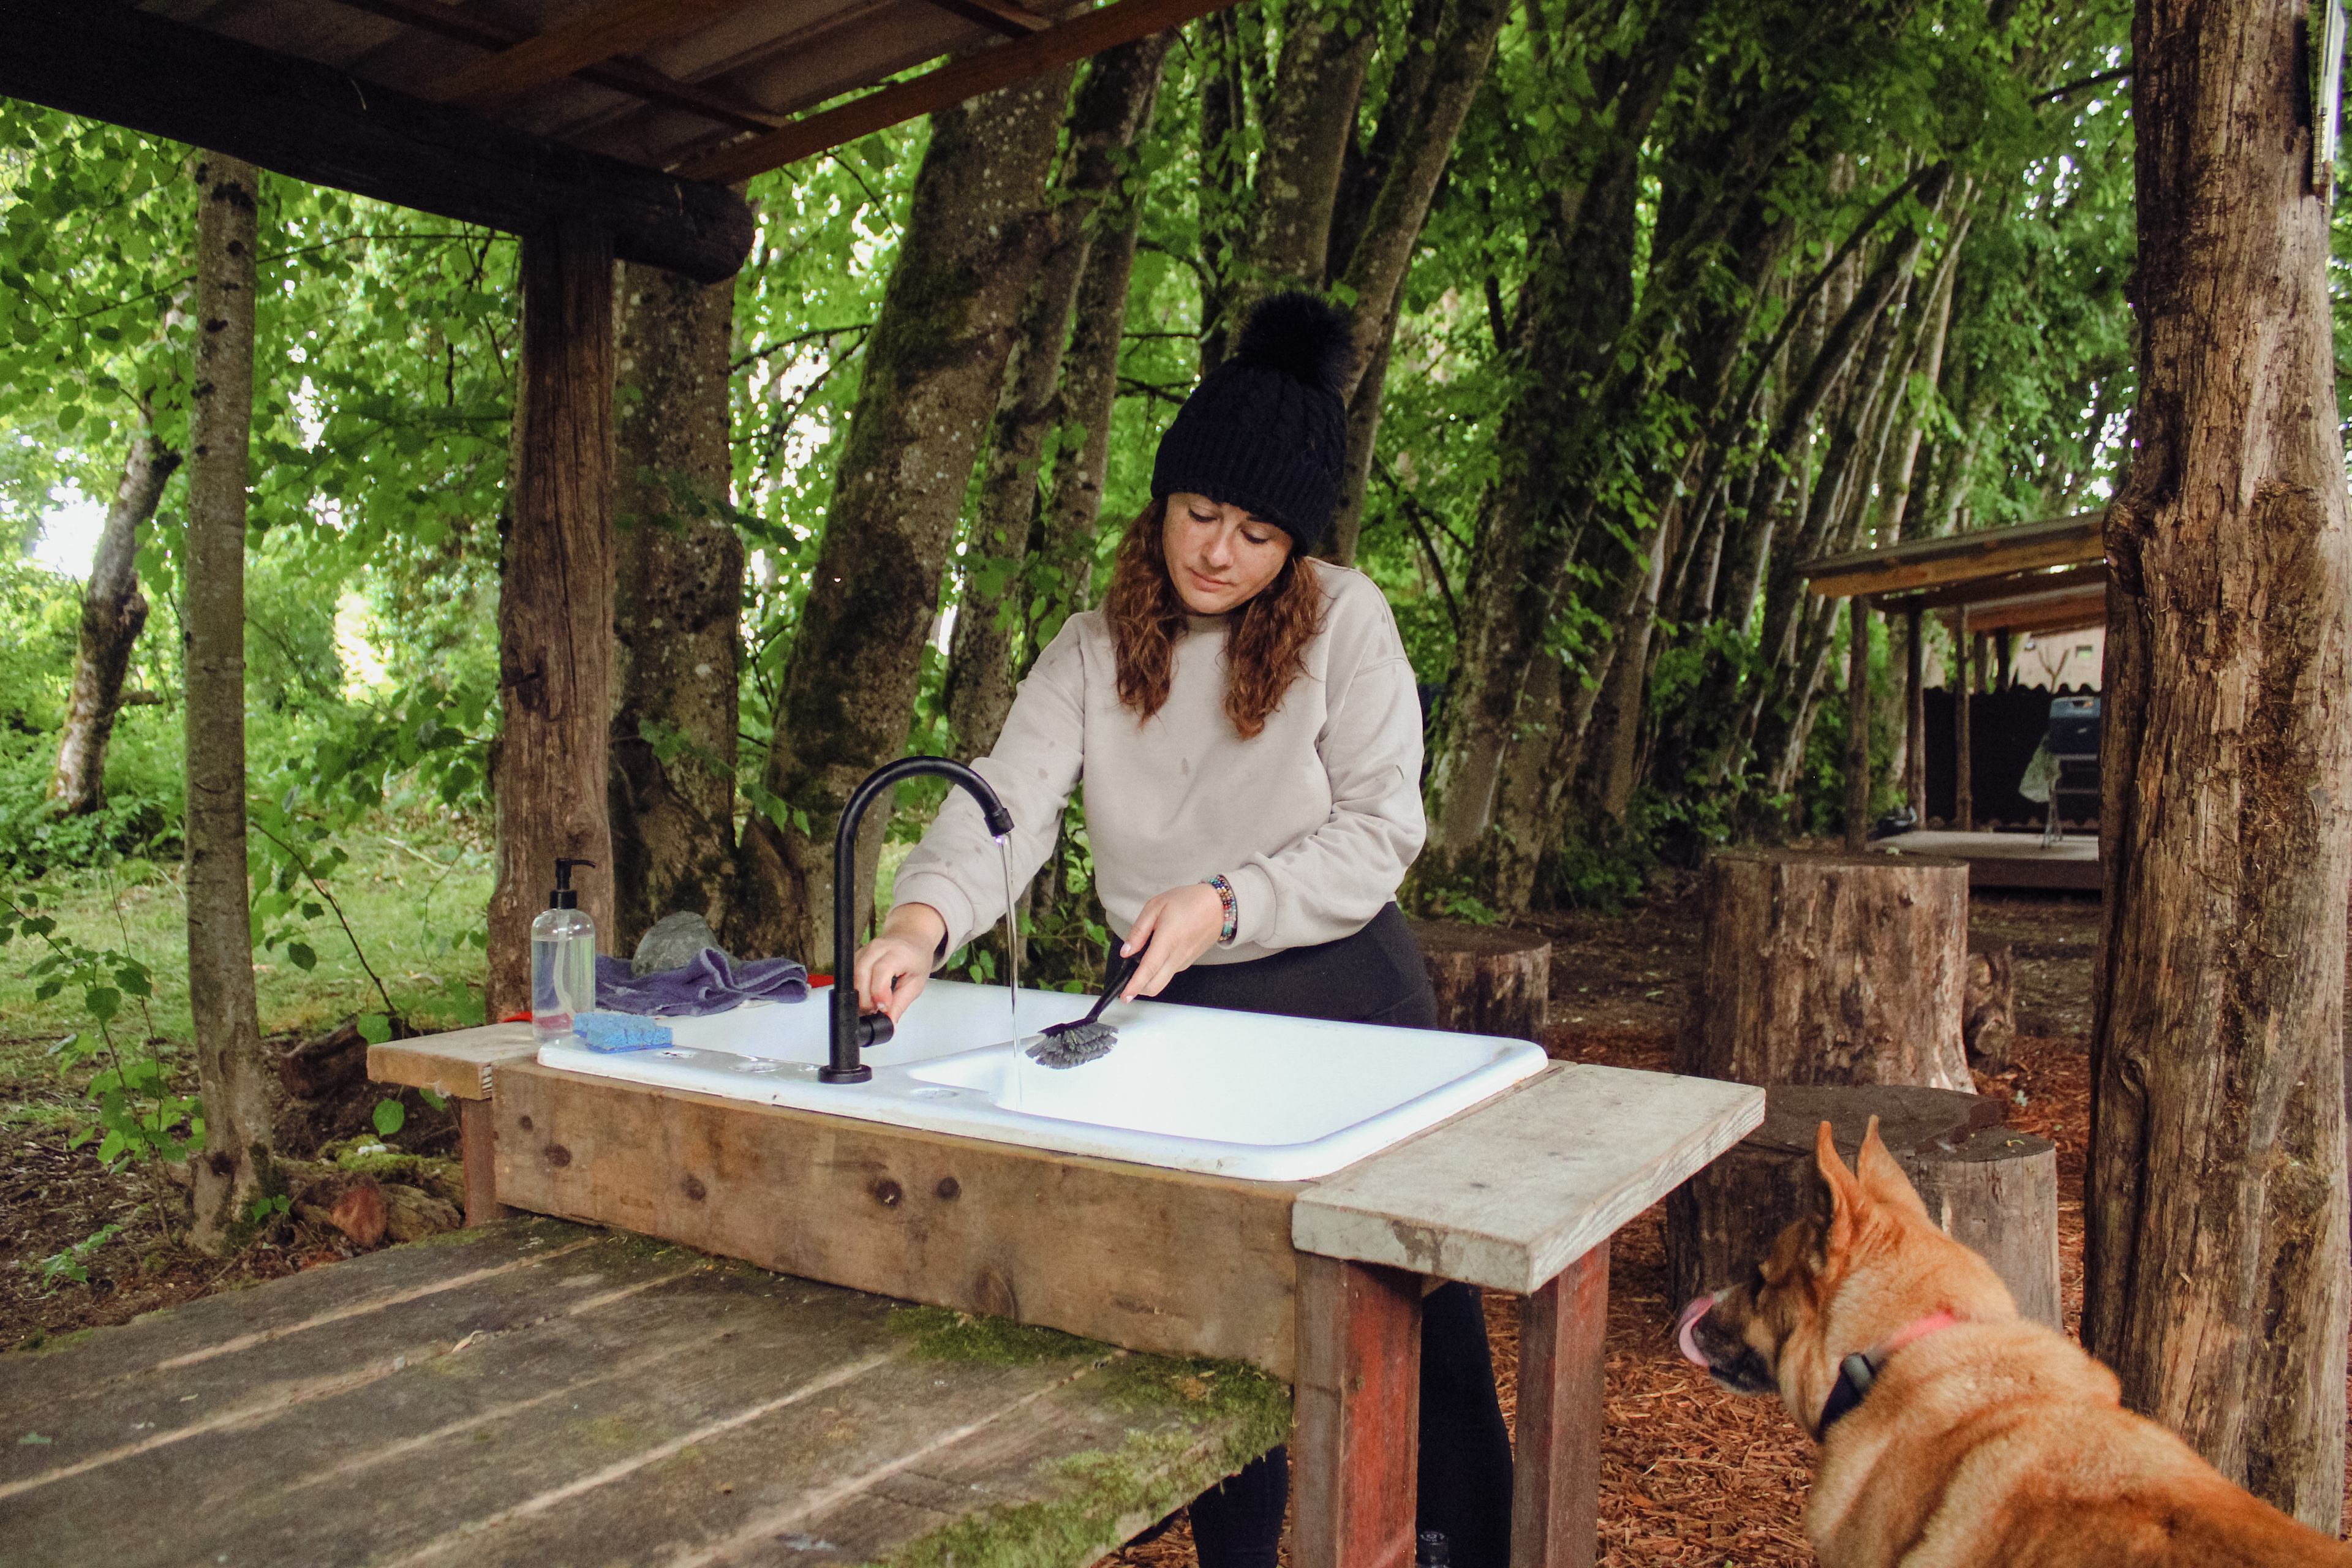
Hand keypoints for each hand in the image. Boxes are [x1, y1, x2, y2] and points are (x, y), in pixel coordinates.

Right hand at [852, 903, 947, 1023]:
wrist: (910, 938)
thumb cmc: (916, 959)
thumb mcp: (916, 984)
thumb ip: (900, 1004)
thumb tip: (888, 1024)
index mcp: (897, 953)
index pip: (881, 970)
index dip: (879, 992)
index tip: (882, 1007)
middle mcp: (878, 948)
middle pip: (861, 974)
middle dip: (865, 999)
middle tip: (875, 1011)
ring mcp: (864, 950)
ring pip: (852, 975)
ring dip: (859, 995)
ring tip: (872, 1005)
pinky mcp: (857, 955)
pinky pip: (850, 975)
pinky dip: (856, 989)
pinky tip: (867, 996)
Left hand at [1119, 883, 1226, 999]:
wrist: (1219, 906)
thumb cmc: (1188, 901)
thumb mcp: (1156, 906)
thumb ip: (1139, 930)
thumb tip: (1126, 951)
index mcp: (1168, 940)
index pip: (1149, 969)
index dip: (1135, 985)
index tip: (1125, 996)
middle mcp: (1177, 956)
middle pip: (1155, 986)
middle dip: (1138, 989)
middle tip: (1126, 983)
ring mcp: (1184, 961)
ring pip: (1161, 981)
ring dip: (1148, 980)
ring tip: (1140, 961)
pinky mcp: (1188, 962)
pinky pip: (1169, 972)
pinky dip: (1158, 972)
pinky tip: (1155, 955)